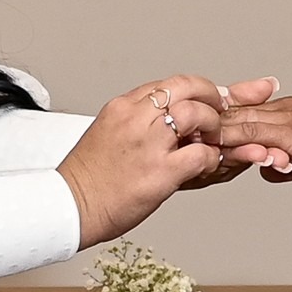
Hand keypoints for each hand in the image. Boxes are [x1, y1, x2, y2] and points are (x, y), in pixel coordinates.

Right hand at [58, 76, 235, 248]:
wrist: (71, 207)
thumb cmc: (88, 179)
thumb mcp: (107, 133)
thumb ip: (137, 123)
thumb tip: (164, 122)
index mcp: (122, 107)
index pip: (166, 84)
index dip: (193, 89)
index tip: (206, 98)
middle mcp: (135, 118)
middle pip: (186, 87)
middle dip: (211, 95)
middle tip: (220, 108)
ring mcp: (149, 144)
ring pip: (197, 113)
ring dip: (213, 125)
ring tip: (213, 138)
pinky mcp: (160, 171)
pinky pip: (201, 154)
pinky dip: (211, 158)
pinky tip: (206, 164)